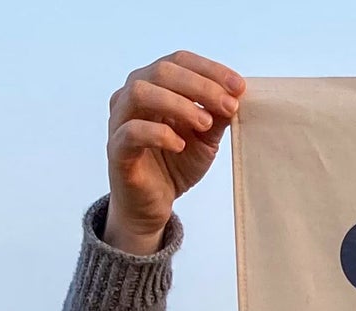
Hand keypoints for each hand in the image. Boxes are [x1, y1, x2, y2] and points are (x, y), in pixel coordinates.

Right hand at [104, 51, 245, 254]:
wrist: (153, 203)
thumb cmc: (175, 164)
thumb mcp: (205, 139)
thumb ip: (216, 117)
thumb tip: (235, 95)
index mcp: (154, 85)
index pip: (179, 61)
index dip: (210, 70)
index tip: (239, 86)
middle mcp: (132, 95)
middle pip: (162, 71)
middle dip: (200, 86)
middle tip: (228, 106)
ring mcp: (121, 119)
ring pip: (141, 93)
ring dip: (178, 104)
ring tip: (204, 124)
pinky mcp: (117, 148)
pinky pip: (132, 131)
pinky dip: (158, 133)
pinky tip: (179, 144)